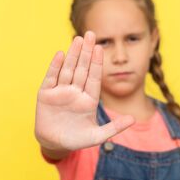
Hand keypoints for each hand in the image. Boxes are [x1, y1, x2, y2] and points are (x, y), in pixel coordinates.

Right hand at [34, 30, 134, 152]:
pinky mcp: (46, 94)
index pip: (94, 77)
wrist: (54, 145)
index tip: (100, 48)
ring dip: (72, 55)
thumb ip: (115, 128)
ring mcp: (60, 92)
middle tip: (90, 34)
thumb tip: (134, 120)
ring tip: (77, 39)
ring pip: (68, 69)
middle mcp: (75, 92)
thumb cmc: (76, 140)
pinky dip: (55, 67)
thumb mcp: (97, 136)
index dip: (97, 63)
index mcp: (88, 99)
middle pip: (82, 69)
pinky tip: (60, 55)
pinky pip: (51, 78)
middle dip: (86, 52)